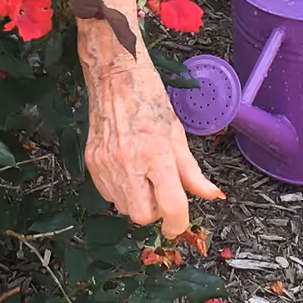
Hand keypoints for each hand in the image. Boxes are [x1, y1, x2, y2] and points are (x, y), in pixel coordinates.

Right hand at [79, 23, 224, 236]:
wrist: (114, 76)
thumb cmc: (149, 98)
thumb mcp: (178, 134)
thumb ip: (193, 172)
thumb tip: (211, 195)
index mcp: (156, 151)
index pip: (170, 205)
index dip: (178, 223)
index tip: (179, 225)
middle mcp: (129, 160)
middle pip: (143, 216)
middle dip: (156, 213)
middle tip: (161, 194)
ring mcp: (106, 163)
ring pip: (124, 208)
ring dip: (138, 202)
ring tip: (143, 177)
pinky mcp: (91, 162)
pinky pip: (108, 195)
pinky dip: (121, 191)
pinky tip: (127, 170)